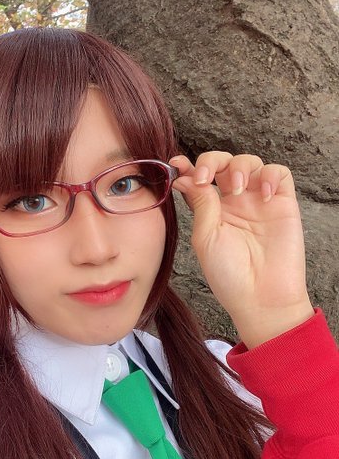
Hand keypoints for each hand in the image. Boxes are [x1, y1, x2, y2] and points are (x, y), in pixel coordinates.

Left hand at [169, 151, 313, 347]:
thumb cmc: (229, 275)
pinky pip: (280, 173)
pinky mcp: (283, 204)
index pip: (200, 179)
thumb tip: (184, 177)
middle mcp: (235, 203)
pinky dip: (270, 175)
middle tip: (204, 176)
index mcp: (213, 211)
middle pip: (223, 164)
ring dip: (239, 166)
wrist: (260, 297)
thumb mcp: (205, 237)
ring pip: (250, 162)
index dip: (188, 167)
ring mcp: (259, 202)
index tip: (176, 164)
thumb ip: (200, 204)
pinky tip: (262, 194)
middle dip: (211, 161)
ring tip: (235, 189)